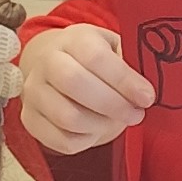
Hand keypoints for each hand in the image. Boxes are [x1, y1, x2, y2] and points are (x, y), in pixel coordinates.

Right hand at [17, 23, 153, 159]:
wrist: (58, 68)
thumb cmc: (97, 62)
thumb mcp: (115, 51)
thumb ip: (132, 63)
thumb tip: (150, 88)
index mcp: (73, 39)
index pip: (95, 56)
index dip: (124, 79)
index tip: (147, 97)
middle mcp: (46, 62)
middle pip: (75, 83)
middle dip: (113, 104)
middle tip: (136, 114)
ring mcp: (33, 92)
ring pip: (68, 117)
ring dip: (101, 125)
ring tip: (116, 120)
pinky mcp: (30, 120)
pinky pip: (62, 140)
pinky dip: (87, 140)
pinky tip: (96, 128)